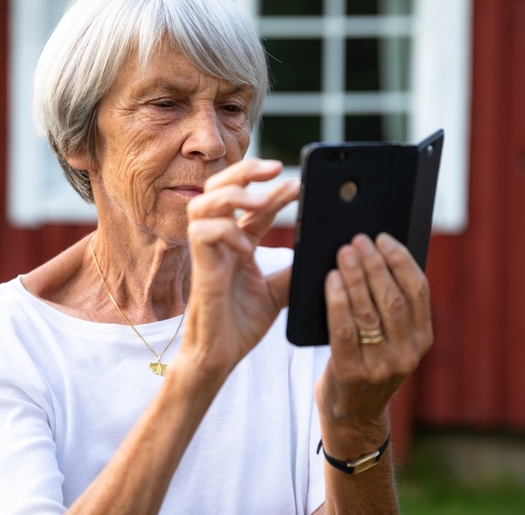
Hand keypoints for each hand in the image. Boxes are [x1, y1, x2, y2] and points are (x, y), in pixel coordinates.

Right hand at [179, 158, 299, 378]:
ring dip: (233, 194)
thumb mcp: (278, 292)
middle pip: (218, 187)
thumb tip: (324, 255)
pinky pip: (202, 233)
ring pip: (203, 202)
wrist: (220, 356)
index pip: (253, 204)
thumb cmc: (241, 324)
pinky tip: (245, 246)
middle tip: (275, 168)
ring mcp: (206, 252)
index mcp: (236, 241)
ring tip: (261, 200)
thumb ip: (293, 270)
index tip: (300, 185)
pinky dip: (224, 231)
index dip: (275, 190)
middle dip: (245, 172)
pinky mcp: (199, 268)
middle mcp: (218, 240)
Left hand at [315, 233, 432, 455]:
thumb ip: (388, 306)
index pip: (418, 291)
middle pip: (392, 298)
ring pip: (369, 311)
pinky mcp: (353, 373)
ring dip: (355, 277)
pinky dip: (338, 301)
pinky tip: (331, 280)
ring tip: (343, 253)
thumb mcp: (389, 338)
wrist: (351, 414)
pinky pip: (345, 330)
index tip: (383, 238)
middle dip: (374, 264)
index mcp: (422, 339)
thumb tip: (374, 255)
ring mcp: (382, 366)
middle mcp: (408, 353)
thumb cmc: (367, 361)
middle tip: (358, 240)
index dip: (401, 260)